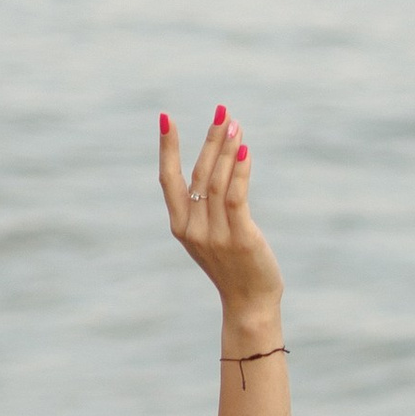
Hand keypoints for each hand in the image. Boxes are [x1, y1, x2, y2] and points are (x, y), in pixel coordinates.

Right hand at [158, 105, 282, 326]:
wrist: (249, 303)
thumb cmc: (233, 266)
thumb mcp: (211, 234)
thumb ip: (207, 205)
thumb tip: (218, 162)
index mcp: (180, 226)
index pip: (168, 179)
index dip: (167, 148)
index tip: (165, 118)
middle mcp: (193, 229)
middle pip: (198, 173)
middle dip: (210, 139)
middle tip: (221, 112)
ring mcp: (215, 234)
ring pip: (217, 181)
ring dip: (227, 149)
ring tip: (235, 124)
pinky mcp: (240, 237)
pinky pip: (236, 196)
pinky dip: (240, 171)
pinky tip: (246, 151)